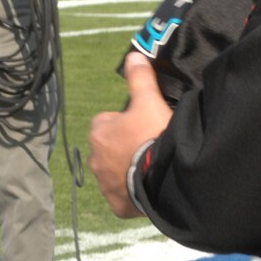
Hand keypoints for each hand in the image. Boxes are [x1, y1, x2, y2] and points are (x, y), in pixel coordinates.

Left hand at [87, 53, 173, 217]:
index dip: (124, 122)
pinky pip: (123, 197)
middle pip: (109, 149)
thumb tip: (133, 55)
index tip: (141, 125)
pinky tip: (150, 186)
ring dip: (128, 170)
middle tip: (148, 146)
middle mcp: (95, 161)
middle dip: (124, 148)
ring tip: (151, 166)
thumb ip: (140, 78)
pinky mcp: (118, 205)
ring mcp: (105, 186)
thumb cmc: (153, 134)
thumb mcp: (149, 100)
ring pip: (115, 174)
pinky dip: (133, 193)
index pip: (106, 123)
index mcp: (99, 134)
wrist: (164, 174)